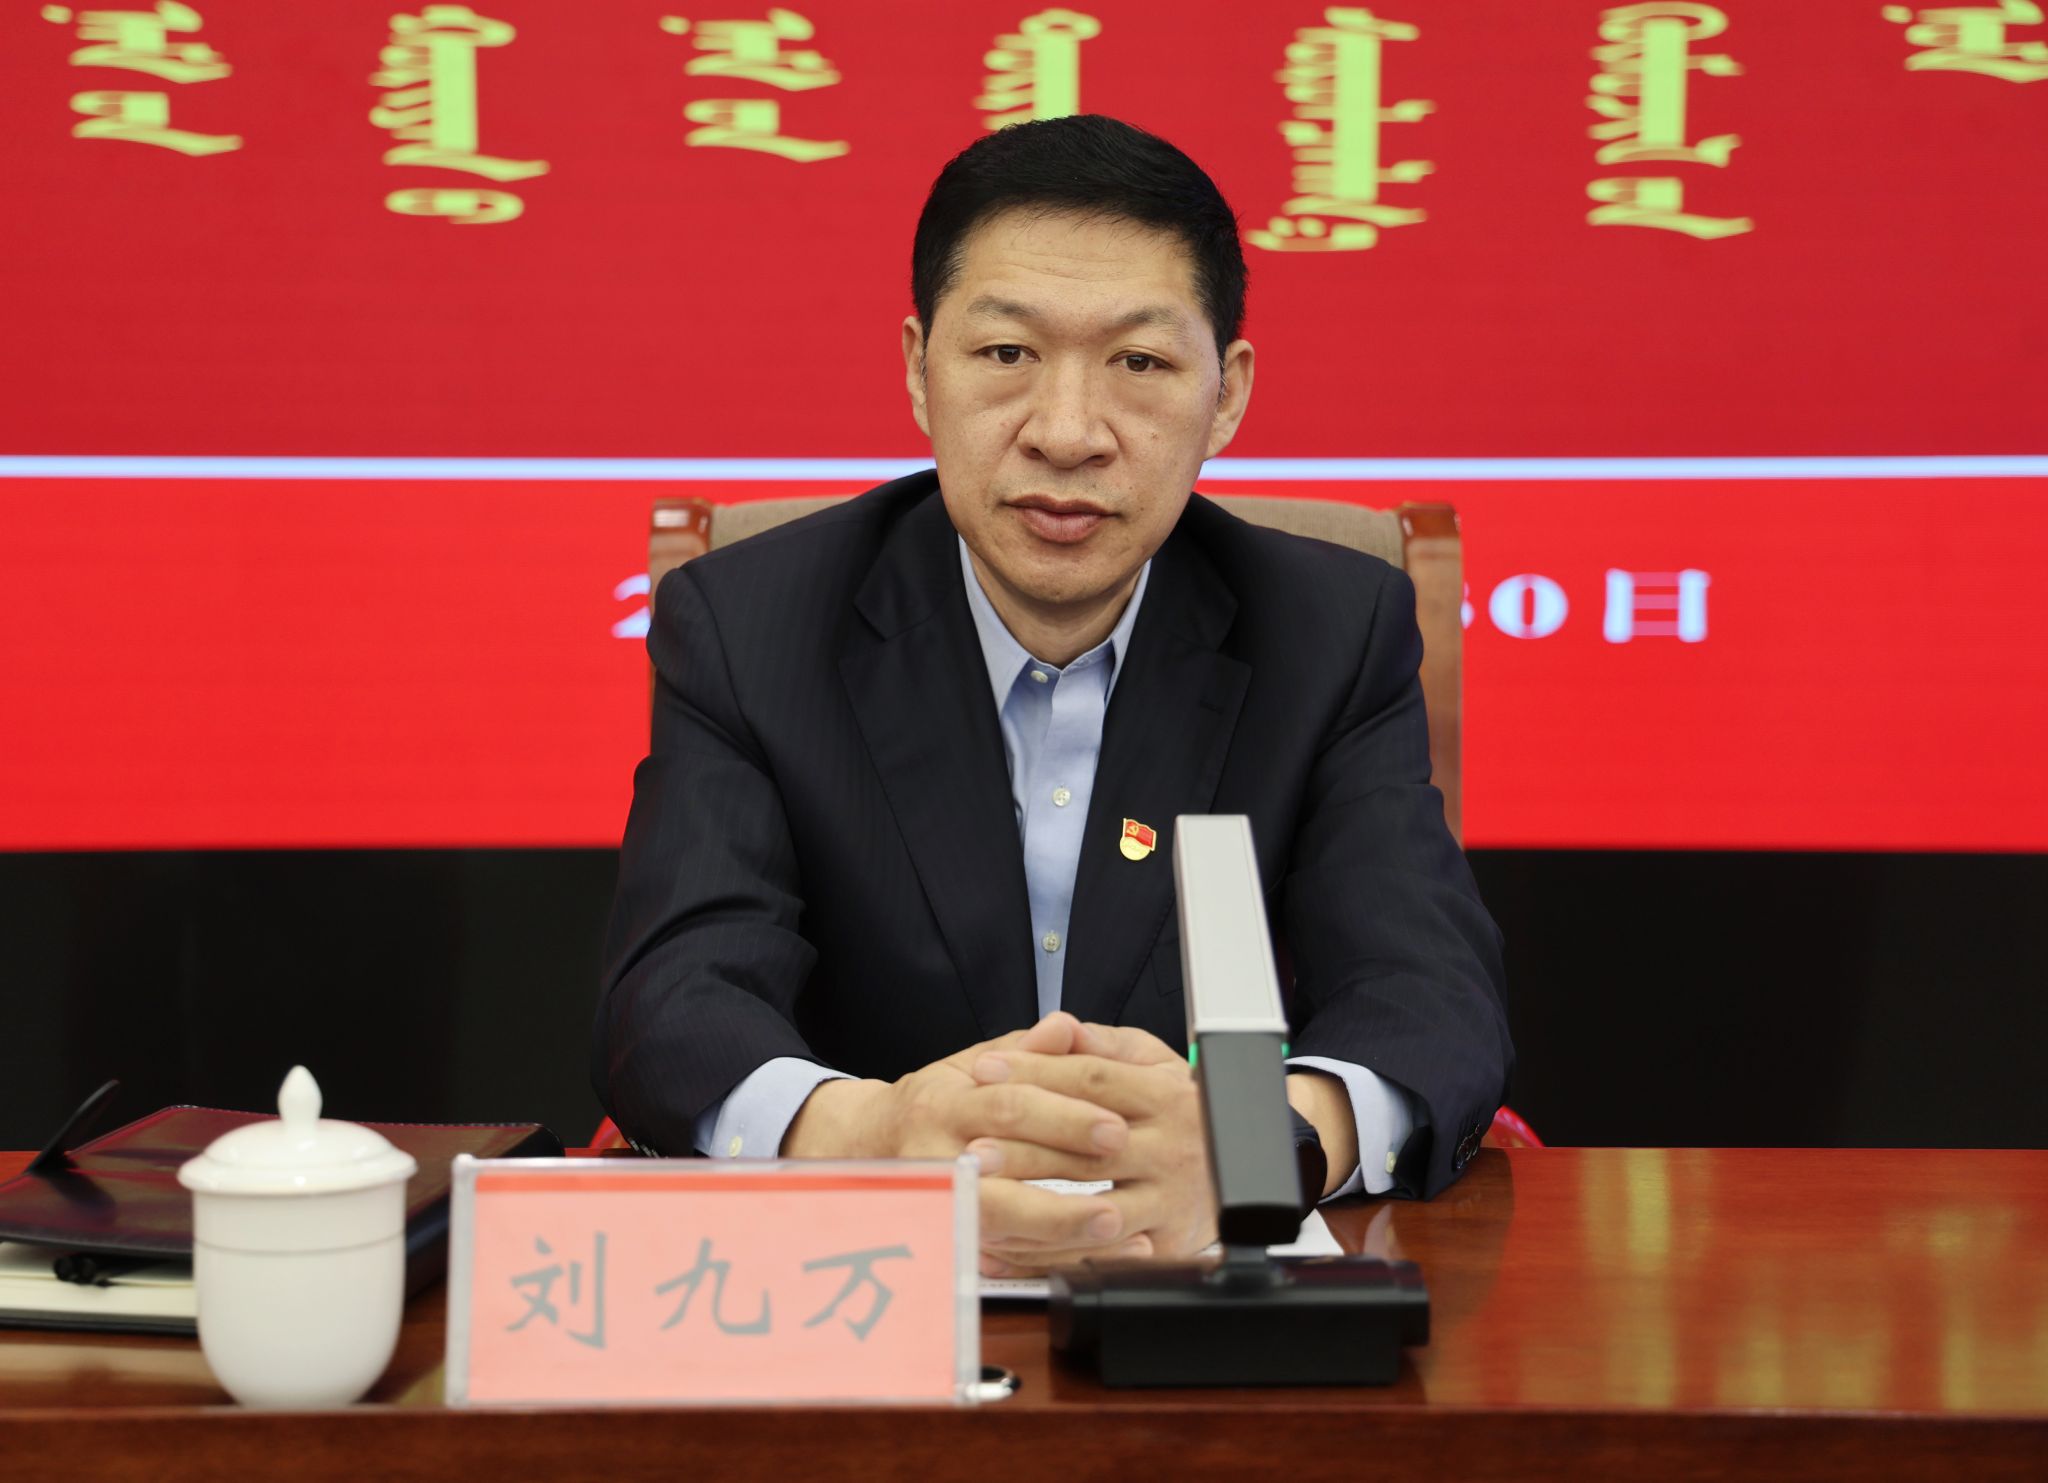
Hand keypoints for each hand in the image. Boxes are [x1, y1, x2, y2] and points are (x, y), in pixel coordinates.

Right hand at [782, 1012, 1135, 1262]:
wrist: (866, 1146)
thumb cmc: (930, 1104)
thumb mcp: (968, 1065)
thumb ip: (1023, 1050)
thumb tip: (1065, 1027)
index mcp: (943, 1104)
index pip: (1009, 1108)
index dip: (1064, 1120)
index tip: (1117, 1129)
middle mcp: (933, 1157)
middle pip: (1002, 1178)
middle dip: (1064, 1193)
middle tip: (1119, 1204)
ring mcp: (934, 1204)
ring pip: (1000, 1226)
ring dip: (1062, 1236)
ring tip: (1118, 1236)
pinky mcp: (941, 1238)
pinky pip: (997, 1256)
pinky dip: (1044, 1260)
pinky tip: (1087, 1259)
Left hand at [965, 1022, 1214, 1275]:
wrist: (1238, 1176)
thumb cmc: (1182, 1113)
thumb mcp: (1155, 1063)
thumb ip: (1104, 1045)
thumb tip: (1059, 1025)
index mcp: (1168, 1097)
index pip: (1093, 1080)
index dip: (1036, 1072)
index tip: (985, 1069)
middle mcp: (1171, 1150)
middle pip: (1088, 1147)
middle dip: (1025, 1145)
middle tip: (973, 1146)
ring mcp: (1167, 1201)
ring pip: (1091, 1206)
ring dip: (1033, 1201)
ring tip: (984, 1190)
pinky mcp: (1162, 1247)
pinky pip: (1099, 1255)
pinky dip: (1049, 1253)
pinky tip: (1006, 1243)